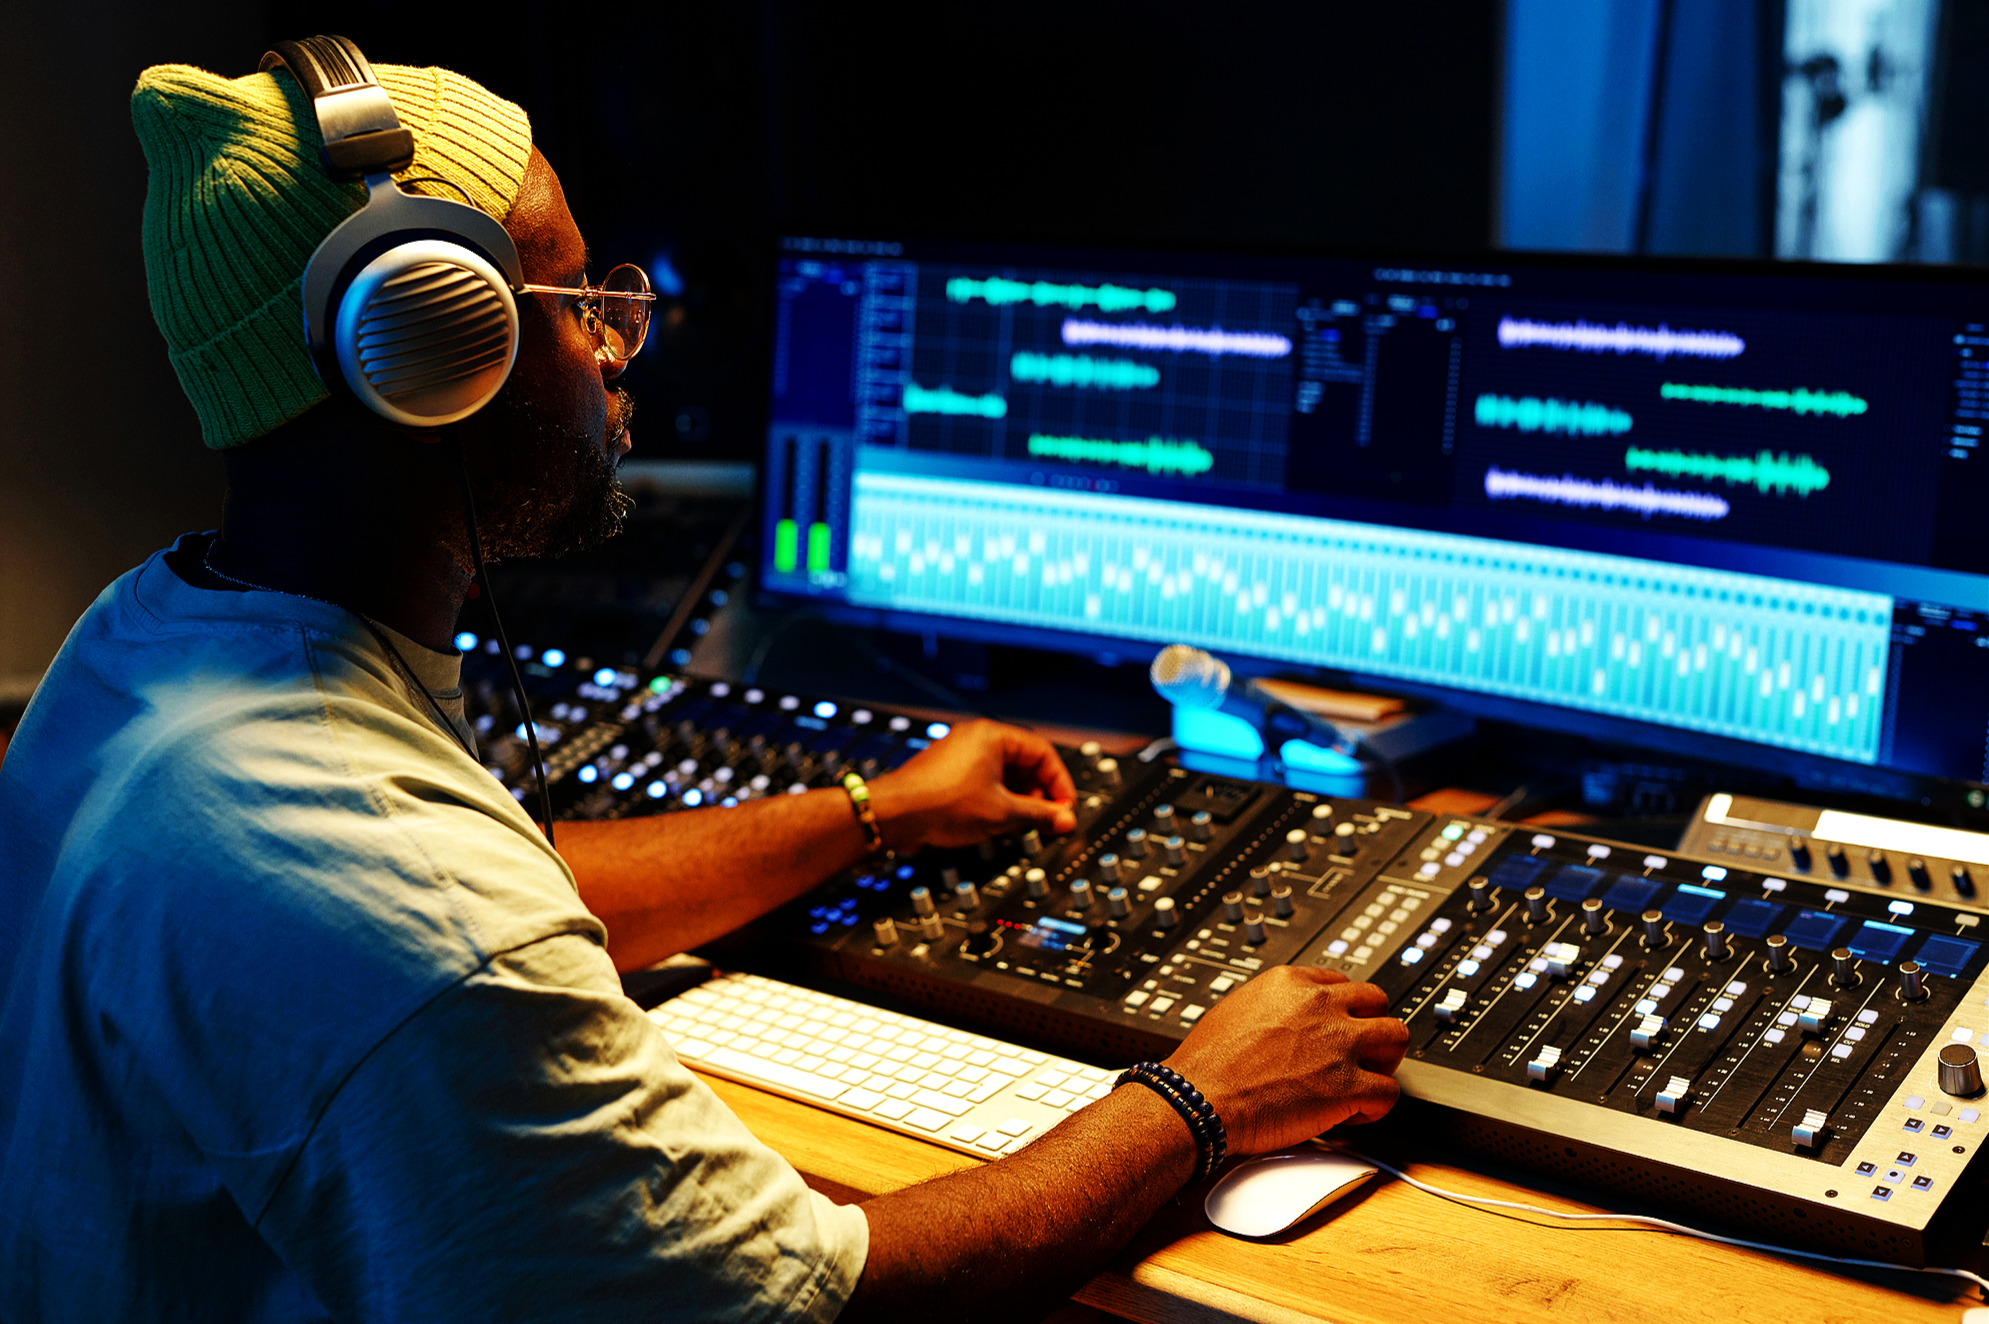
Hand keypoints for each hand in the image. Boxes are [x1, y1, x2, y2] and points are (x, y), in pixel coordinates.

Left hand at [867, 719, 1077, 852]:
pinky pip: (984, 781)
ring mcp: (959, 755)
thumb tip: (1065, 819)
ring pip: (1004, 774)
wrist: (893, 816)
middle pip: (1024, 762)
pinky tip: (999, 821)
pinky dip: (998, 799)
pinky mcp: (948, 774)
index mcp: (992, 735)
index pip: (1042, 752)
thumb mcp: (1002, 812)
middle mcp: (975, 739)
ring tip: (1023, 823)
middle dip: (1039, 792)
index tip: (1064, 807)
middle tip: (1047, 818)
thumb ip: (1040, 815)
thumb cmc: (938, 804)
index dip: (1059, 782)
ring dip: (1019, 798)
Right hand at [1160, 966, 1407, 1155]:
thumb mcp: (1237, 1009)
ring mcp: (1338, 1044)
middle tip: (1361, 1051)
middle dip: (1372, 1026)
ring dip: (1385, 1060)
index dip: (1343, 1009)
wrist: (1199, 1099)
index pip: (1341, 982)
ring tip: (1366, 1079)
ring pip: (1397, 1037)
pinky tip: (1355, 1113)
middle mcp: (1320, 1006)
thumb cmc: (1206, 1065)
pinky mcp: (1347, 1086)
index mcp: (1291, 983)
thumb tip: (1286, 1022)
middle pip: (1378, 1001)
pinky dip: (1377, 1106)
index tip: (1339, 1027)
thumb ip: (1274, 1008)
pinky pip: (1389, 1092)